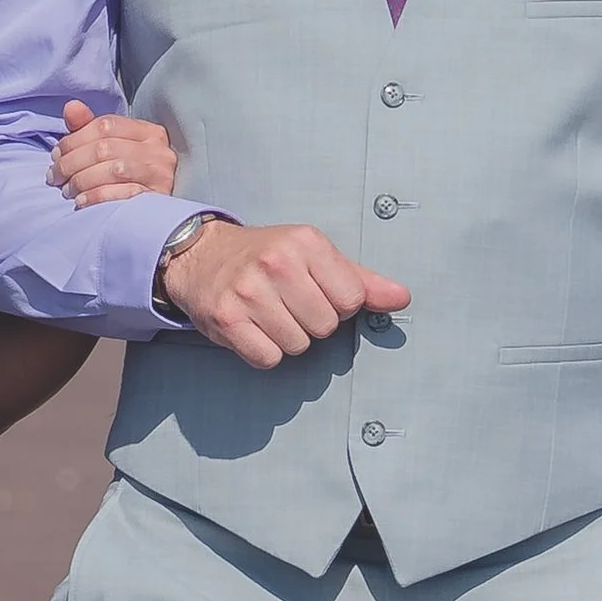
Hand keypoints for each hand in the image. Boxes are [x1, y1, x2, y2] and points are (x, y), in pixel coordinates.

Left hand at [49, 98, 180, 204]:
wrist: (157, 216)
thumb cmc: (129, 176)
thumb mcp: (111, 148)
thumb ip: (89, 127)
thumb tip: (70, 106)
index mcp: (148, 131)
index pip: (106, 125)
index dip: (74, 139)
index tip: (55, 155)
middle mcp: (159, 150)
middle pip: (105, 148)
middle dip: (72, 162)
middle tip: (54, 176)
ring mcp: (161, 174)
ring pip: (113, 170)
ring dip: (82, 180)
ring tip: (67, 190)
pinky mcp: (158, 198)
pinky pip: (123, 194)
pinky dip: (97, 196)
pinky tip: (81, 201)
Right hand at [160, 218, 409, 368]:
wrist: (200, 256)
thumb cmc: (265, 257)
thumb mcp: (314, 256)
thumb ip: (360, 280)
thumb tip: (401, 298)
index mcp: (306, 242)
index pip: (351, 300)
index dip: (338, 305)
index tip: (315, 293)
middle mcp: (277, 263)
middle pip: (325, 326)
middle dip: (311, 322)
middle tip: (288, 304)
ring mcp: (248, 291)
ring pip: (298, 346)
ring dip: (287, 338)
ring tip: (269, 314)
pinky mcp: (226, 318)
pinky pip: (268, 358)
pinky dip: (263, 350)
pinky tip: (253, 328)